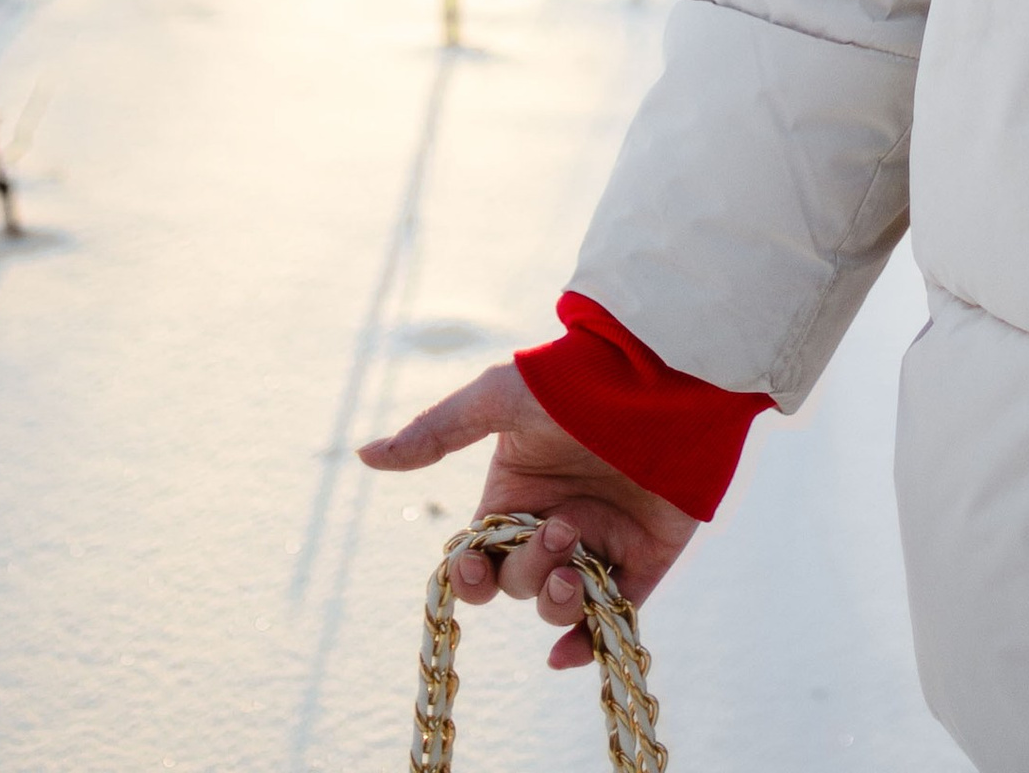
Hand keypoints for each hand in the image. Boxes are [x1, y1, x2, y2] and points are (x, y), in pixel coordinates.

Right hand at [358, 363, 697, 673]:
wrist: (663, 375)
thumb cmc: (577, 380)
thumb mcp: (501, 399)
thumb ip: (437, 432)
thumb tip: (366, 455)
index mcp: (515, 497)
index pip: (479, 559)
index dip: (471, 575)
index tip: (476, 567)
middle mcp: (553, 526)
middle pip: (518, 583)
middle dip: (529, 570)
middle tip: (562, 530)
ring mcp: (599, 544)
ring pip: (559, 605)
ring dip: (557, 603)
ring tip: (576, 569)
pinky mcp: (645, 559)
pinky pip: (612, 619)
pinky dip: (588, 642)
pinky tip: (570, 653)